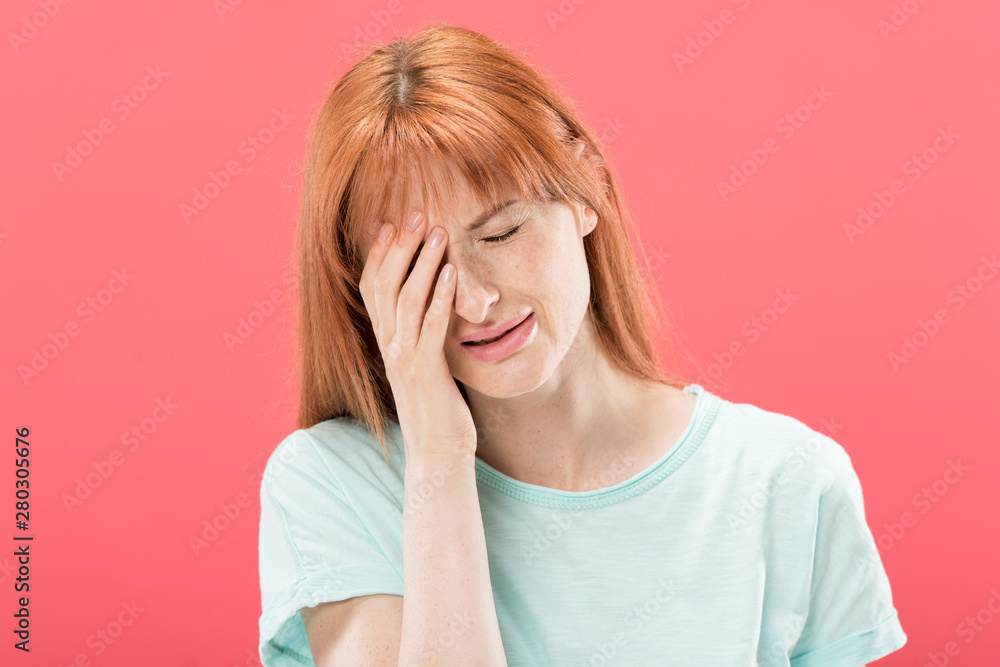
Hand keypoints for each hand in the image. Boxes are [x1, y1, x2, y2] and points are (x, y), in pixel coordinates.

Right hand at [358, 210, 477, 462]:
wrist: (437, 454)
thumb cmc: (437, 410)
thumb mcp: (427, 366)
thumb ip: (426, 337)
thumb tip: (438, 308)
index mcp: (388, 342)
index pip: (373, 288)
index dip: (379, 254)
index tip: (390, 223)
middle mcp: (389, 346)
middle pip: (385, 285)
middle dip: (400, 246)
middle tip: (415, 213)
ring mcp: (404, 358)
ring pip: (406, 299)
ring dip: (422, 262)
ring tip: (437, 231)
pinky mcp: (424, 372)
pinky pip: (430, 327)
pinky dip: (440, 297)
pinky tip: (453, 273)